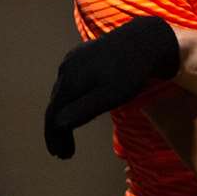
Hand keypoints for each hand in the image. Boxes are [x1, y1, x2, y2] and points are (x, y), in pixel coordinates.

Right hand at [44, 16, 179, 158]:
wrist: (144, 39)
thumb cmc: (130, 71)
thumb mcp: (111, 95)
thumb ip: (83, 110)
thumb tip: (57, 124)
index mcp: (69, 81)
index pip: (52, 116)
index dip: (54, 138)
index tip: (62, 156)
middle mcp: (65, 69)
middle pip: (55, 105)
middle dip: (57, 130)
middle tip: (64, 152)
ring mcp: (72, 60)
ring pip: (62, 93)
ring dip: (63, 114)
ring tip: (68, 133)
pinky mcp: (80, 54)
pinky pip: (69, 81)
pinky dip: (70, 99)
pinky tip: (76, 108)